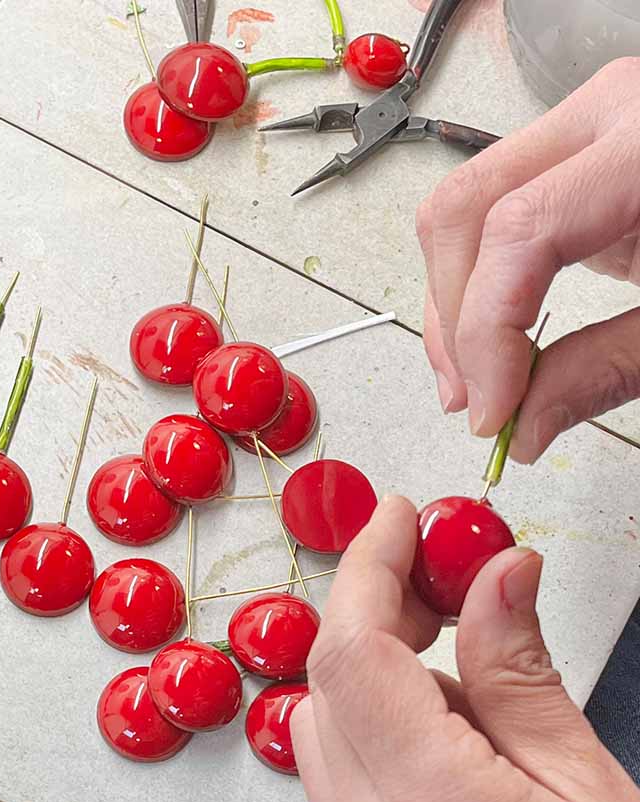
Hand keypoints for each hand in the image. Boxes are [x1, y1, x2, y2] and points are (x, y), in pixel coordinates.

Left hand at [292, 496, 639, 801]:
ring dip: (377, 674)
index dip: (367, 566)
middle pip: (328, 684)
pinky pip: (341, 781)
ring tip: (468, 661)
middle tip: (451, 578)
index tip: (400, 514)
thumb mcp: (591, 792)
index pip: (352, 651)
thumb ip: (521, 676)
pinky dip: (378, 730)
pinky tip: (454, 734)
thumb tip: (495, 574)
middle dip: (375, 612)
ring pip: (326, 730)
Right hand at [416, 57, 639, 462]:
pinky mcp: (569, 162)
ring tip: (479, 384)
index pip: (521, 229)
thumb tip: (524, 426)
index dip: (487, 330)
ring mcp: (579, 132)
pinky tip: (493, 346)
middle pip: (466, 211)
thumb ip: (608, 367)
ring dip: (453, 310)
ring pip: (461, 215)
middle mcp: (602, 116)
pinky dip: (476, 289)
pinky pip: (486, 219)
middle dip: (454, 320)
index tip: (493, 407)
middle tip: (475, 401)